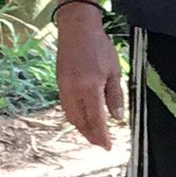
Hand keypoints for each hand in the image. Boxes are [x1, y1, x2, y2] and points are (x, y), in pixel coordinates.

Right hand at [57, 7, 125, 150]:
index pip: (95, 119)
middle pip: (80, 121)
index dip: (101, 135)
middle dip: (90, 135)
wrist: (76, 29)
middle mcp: (73, 90)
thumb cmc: (98, 48)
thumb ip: (114, 96)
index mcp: (89, 88)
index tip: (107, 146)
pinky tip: (80, 117)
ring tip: (91, 134)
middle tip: (100, 144)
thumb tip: (116, 117)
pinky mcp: (59, 81)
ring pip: (70, 114)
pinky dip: (73, 116)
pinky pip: (65, 105)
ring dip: (80, 127)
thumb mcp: (113, 72)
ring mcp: (63, 86)